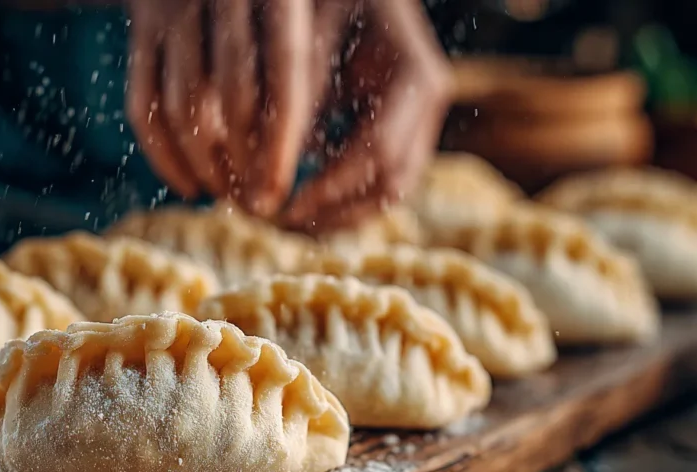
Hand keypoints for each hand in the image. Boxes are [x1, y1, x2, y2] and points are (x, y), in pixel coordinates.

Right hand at [126, 0, 339, 215]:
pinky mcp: (141, 25)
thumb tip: (302, 164)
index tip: (276, 197)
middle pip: (232, 99)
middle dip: (244, 164)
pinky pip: (144, 105)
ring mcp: (174, 8)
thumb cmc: (277, 3)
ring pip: (185, 108)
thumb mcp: (306, 16)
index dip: (280, 146)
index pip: (284, 81)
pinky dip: (163, 155)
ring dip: (206, 165)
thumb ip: (310, 74)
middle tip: (255, 205)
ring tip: (228, 197)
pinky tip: (189, 186)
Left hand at [282, 0, 452, 232]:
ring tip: (287, 221)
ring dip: (338, 215)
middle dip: (335, 214)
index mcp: (417, 78)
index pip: (378, 153)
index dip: (329, 189)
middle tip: (280, 224)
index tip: (284, 209)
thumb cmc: (323, 2)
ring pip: (389, 191)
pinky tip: (301, 203)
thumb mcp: (306, 42)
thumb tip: (269, 176)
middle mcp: (428, 104)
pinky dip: (341, 197)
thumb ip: (293, 105)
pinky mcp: (401, 130)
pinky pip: (379, 180)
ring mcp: (420, 120)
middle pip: (392, 185)